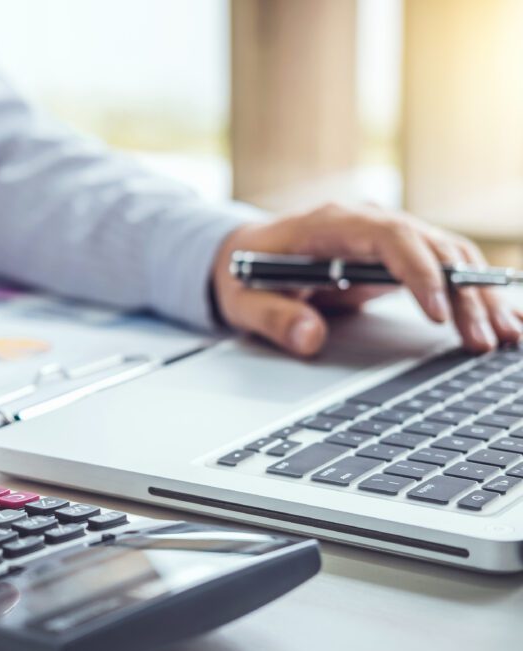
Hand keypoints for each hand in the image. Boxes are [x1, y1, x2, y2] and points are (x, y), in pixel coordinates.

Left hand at [212, 203, 522, 355]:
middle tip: (484, 340)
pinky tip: (504, 321)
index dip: (418, 270)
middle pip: (432, 246)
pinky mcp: (397, 256)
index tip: (437, 312)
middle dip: (464, 292)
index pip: (389, 236)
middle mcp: (367, 222)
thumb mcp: (242, 299)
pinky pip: (446, 268)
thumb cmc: (243, 273)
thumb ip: (273, 318)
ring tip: (508, 337)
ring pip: (450, 257)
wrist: (242, 254)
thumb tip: (310, 339)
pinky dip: (475, 293)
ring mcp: (386, 237)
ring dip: (481, 295)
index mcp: (330, 224)